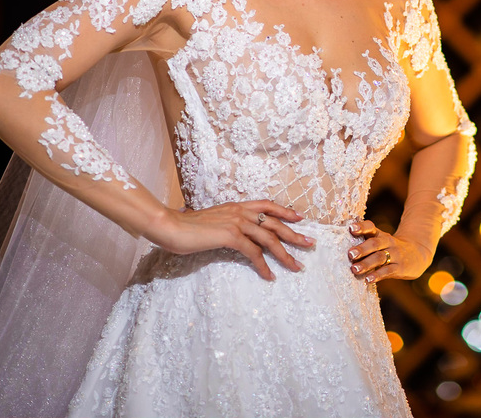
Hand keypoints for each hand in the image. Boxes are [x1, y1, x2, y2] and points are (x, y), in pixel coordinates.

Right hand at [149, 200, 312, 280]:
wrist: (170, 226)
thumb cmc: (186, 227)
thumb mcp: (212, 222)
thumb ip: (226, 225)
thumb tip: (234, 234)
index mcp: (236, 206)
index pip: (266, 205)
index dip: (285, 211)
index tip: (299, 218)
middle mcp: (240, 211)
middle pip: (274, 223)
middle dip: (294, 234)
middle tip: (310, 244)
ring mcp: (236, 222)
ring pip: (269, 239)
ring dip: (285, 254)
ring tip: (296, 266)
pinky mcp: (230, 236)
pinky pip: (253, 253)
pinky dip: (263, 266)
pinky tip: (269, 276)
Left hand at [346, 220, 433, 282]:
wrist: (417, 254)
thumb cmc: (391, 249)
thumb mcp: (381, 242)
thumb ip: (365, 243)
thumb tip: (340, 250)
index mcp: (380, 235)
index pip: (371, 227)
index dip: (361, 227)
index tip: (351, 228)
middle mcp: (387, 243)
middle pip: (374, 244)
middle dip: (362, 249)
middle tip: (350, 254)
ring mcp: (395, 255)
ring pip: (380, 258)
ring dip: (366, 263)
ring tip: (354, 269)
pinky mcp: (400, 267)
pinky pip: (388, 271)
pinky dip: (377, 275)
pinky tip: (368, 280)